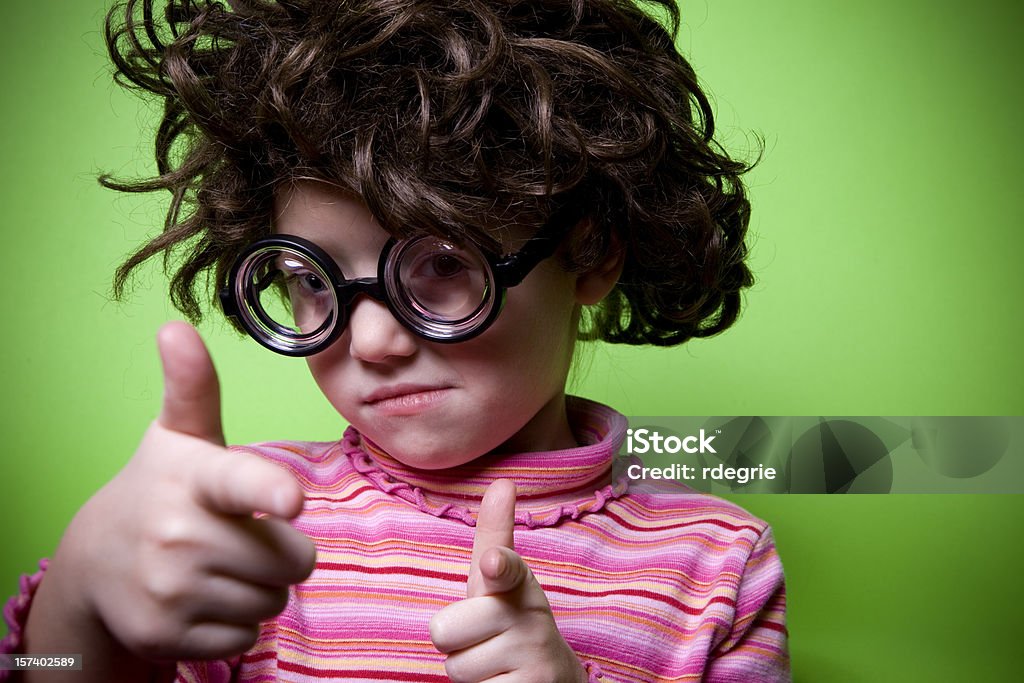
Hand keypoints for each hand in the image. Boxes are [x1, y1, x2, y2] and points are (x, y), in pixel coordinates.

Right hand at [52, 321, 315, 661]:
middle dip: (284, 552)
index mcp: (196, 478)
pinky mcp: (167, 637)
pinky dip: (239, 622)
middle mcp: (180, 535)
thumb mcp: (179, 437)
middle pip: (293, 559)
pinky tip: (207, 598)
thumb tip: (174, 327)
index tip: (291, 500)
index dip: (269, 493)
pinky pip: (248, 636)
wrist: (98, 560)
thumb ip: (193, 386)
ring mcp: (170, 590)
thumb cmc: (163, 488)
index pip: (240, 484)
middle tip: (249, 537)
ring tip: (225, 565)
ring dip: (264, 587)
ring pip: (275, 600)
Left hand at [429, 480, 586, 682]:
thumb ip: (495, 536)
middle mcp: (532, 617)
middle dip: (455, 641)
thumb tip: (504, 482)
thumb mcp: (500, 581)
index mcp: (519, 583)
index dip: (498, 566)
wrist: (554, 677)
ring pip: (455, 668)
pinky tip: (505, 682)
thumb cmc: (512, 621)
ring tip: (495, 663)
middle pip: (445, 631)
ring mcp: (535, 658)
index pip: (507, 569)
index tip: (492, 563)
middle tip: (483, 639)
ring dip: (468, 669)